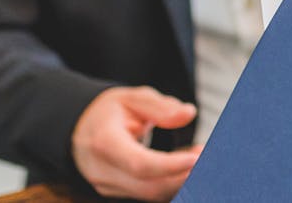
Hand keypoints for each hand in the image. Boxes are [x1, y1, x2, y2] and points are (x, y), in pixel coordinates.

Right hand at [71, 86, 201, 200]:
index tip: (197, 158)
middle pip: (149, 185)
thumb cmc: (110, 111)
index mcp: (104, 142)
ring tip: (201, 157)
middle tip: (211, 156)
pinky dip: (170, 182)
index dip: (170, 165)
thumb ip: (160, 106)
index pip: (139, 163)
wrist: (80, 129)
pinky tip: (187, 167)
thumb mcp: (133, 98)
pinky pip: (147, 193)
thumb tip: (188, 113)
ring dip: (181, 179)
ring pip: (150, 193)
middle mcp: (102, 170)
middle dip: (184, 175)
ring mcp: (107, 185)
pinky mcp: (116, 192)